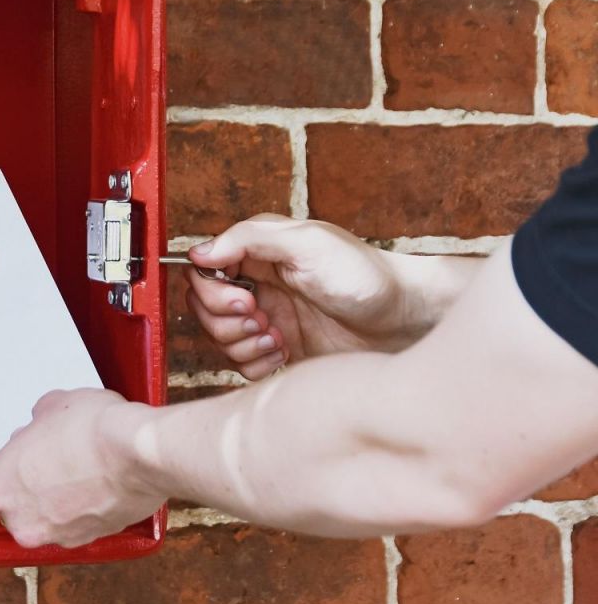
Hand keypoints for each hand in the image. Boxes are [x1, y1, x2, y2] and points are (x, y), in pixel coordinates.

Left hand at [0, 387, 163, 548]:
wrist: (139, 452)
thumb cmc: (89, 428)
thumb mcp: (50, 406)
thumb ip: (34, 427)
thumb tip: (39, 432)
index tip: (1, 470)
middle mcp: (22, 522)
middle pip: (11, 508)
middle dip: (25, 487)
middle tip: (45, 458)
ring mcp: (57, 536)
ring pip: (44, 519)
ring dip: (54, 500)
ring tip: (77, 467)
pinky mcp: (90, 540)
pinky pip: (74, 524)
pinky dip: (81, 508)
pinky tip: (96, 481)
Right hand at [186, 214, 423, 379]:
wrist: (404, 323)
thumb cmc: (365, 275)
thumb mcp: (308, 243)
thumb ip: (250, 239)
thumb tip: (199, 251)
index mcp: (258, 254)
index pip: (204, 270)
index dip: (214, 290)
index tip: (246, 300)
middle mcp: (257, 285)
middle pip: (204, 307)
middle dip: (227, 320)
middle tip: (262, 320)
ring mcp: (267, 320)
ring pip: (220, 338)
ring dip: (241, 344)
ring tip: (277, 338)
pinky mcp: (278, 352)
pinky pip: (242, 364)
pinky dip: (255, 364)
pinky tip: (284, 354)